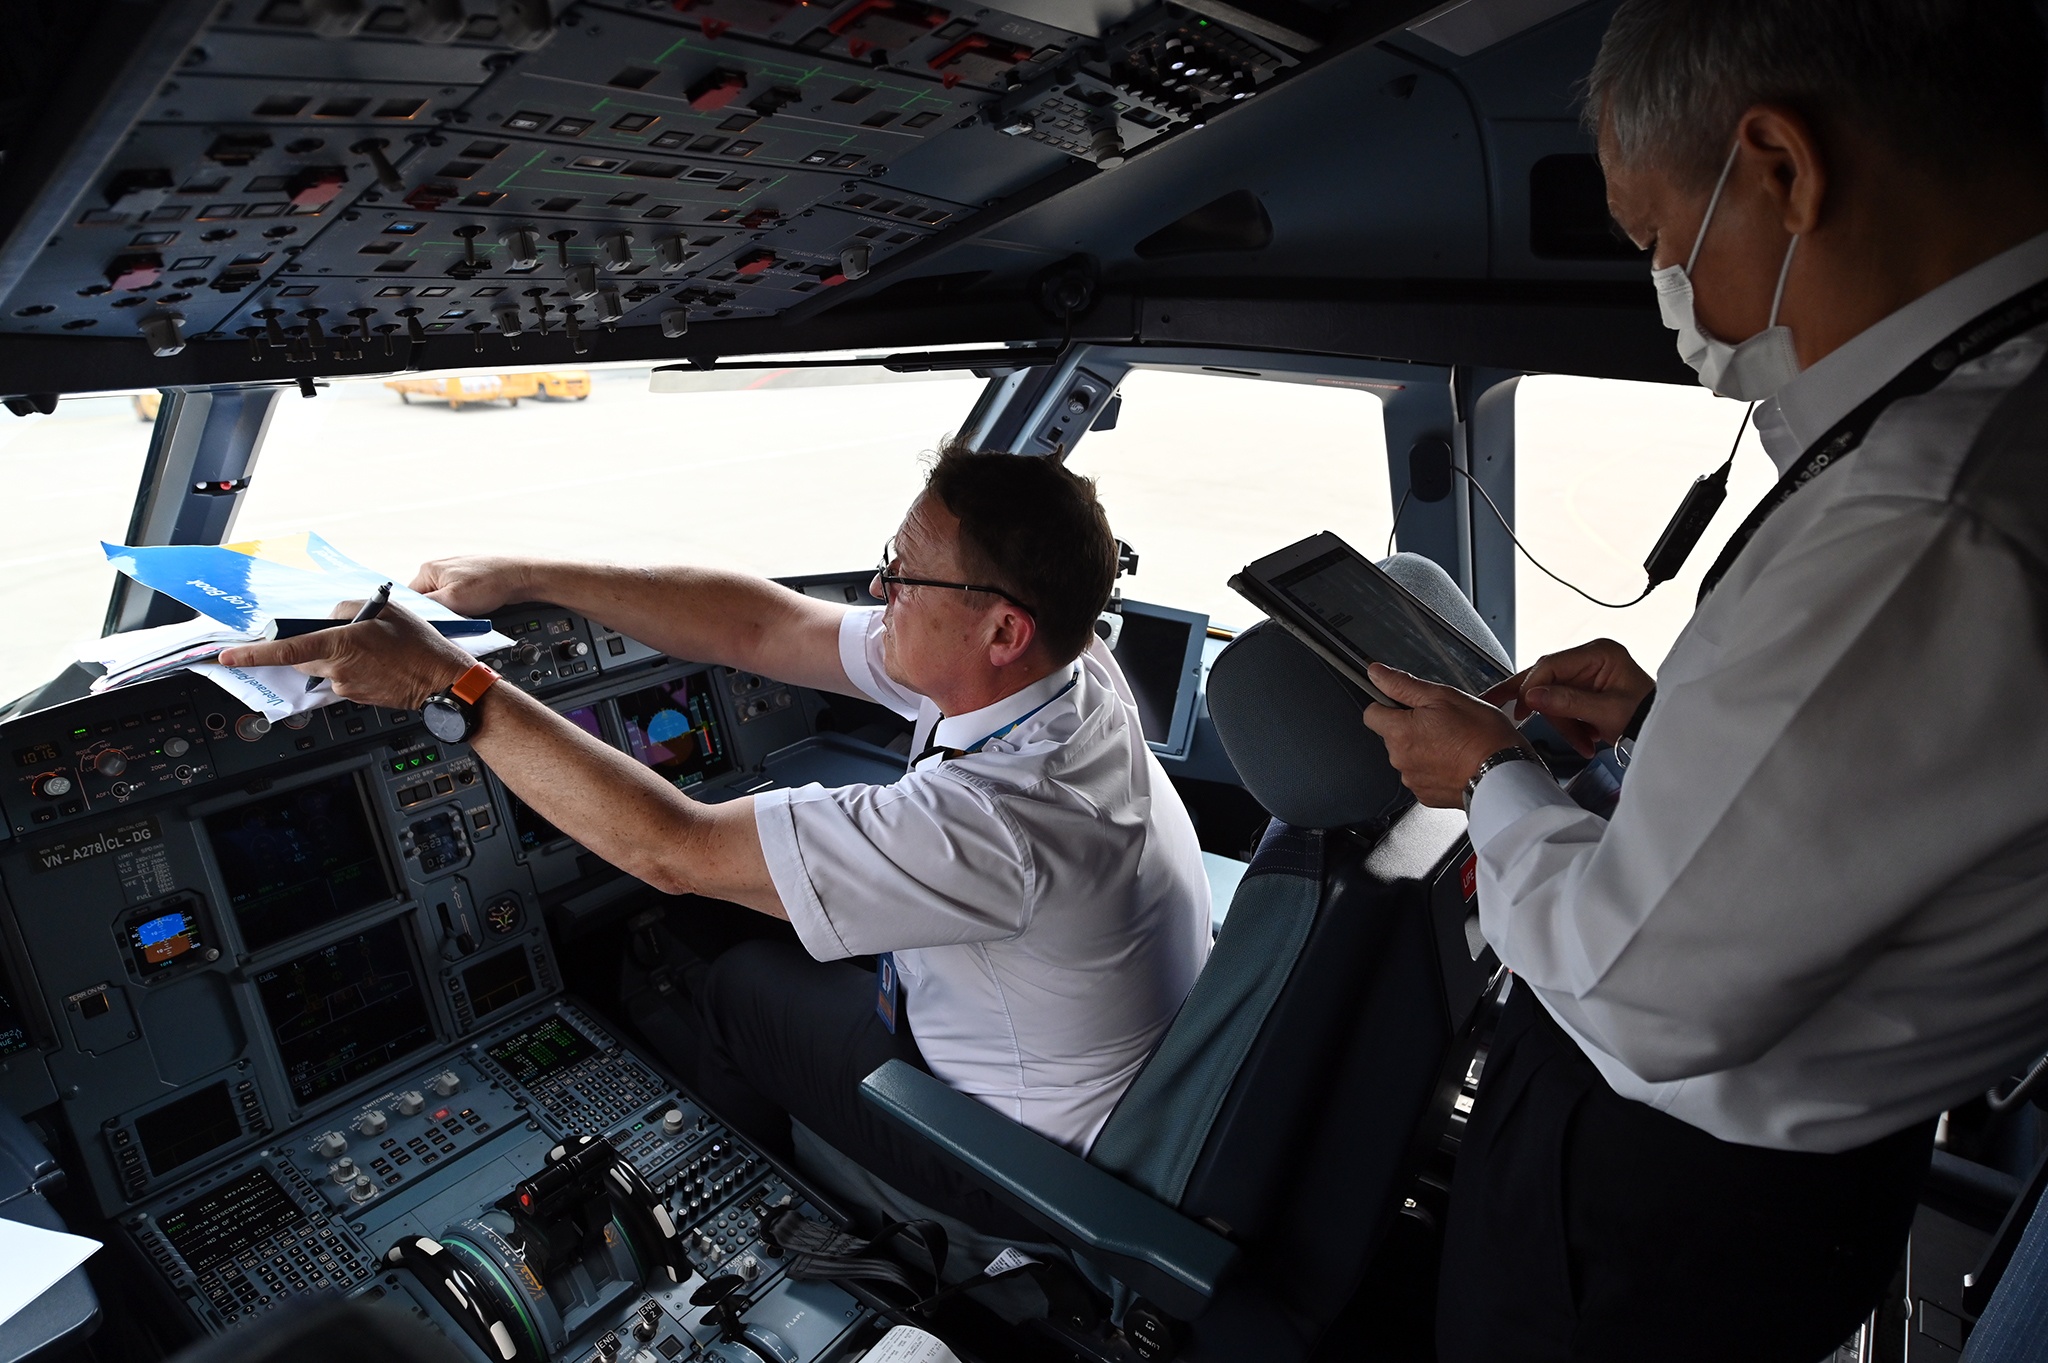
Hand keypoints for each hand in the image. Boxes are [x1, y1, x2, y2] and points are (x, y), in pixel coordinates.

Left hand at [218, 600, 474, 709]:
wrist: (443, 682)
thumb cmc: (420, 646)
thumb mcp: (384, 610)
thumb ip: (346, 609)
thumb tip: (329, 619)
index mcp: (339, 645)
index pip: (284, 650)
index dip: (252, 654)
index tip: (227, 656)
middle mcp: (337, 670)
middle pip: (302, 656)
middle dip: (310, 643)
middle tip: (340, 632)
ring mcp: (346, 687)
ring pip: (323, 666)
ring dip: (337, 653)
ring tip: (373, 647)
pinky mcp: (356, 697)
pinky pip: (341, 677)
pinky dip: (352, 666)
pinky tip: (378, 660)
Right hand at [409, 555, 540, 617]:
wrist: (519, 577)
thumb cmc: (489, 584)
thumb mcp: (452, 600)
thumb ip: (428, 607)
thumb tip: (410, 614)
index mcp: (428, 570)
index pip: (409, 599)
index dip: (417, 615)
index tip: (425, 626)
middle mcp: (437, 569)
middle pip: (424, 601)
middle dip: (434, 614)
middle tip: (447, 622)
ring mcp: (451, 575)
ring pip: (440, 601)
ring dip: (448, 611)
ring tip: (461, 614)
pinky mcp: (464, 581)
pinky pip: (453, 598)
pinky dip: (459, 607)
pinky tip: (469, 610)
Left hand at [1362, 663, 1528, 808]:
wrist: (1505, 775)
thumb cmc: (1482, 736)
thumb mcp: (1444, 696)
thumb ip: (1403, 685)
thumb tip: (1377, 673)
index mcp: (1400, 733)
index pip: (1371, 714)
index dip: (1387, 704)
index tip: (1405, 703)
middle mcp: (1400, 760)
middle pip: (1391, 736)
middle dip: (1410, 726)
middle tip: (1442, 721)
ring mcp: (1413, 780)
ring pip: (1408, 756)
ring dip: (1423, 747)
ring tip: (1453, 742)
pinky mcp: (1427, 796)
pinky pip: (1422, 776)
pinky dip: (1434, 768)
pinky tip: (1455, 761)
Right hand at [1485, 638, 1653, 756]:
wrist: (1661, 731)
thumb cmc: (1645, 715)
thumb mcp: (1606, 712)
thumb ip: (1567, 703)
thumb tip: (1532, 696)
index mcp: (1599, 653)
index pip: (1551, 664)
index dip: (1532, 686)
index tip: (1522, 707)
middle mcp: (1591, 659)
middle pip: (1546, 676)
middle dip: (1534, 701)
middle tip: (1502, 707)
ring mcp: (1587, 674)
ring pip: (1552, 695)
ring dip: (1562, 722)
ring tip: (1581, 740)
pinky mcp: (1585, 689)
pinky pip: (1562, 705)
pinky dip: (1569, 724)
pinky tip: (1583, 737)